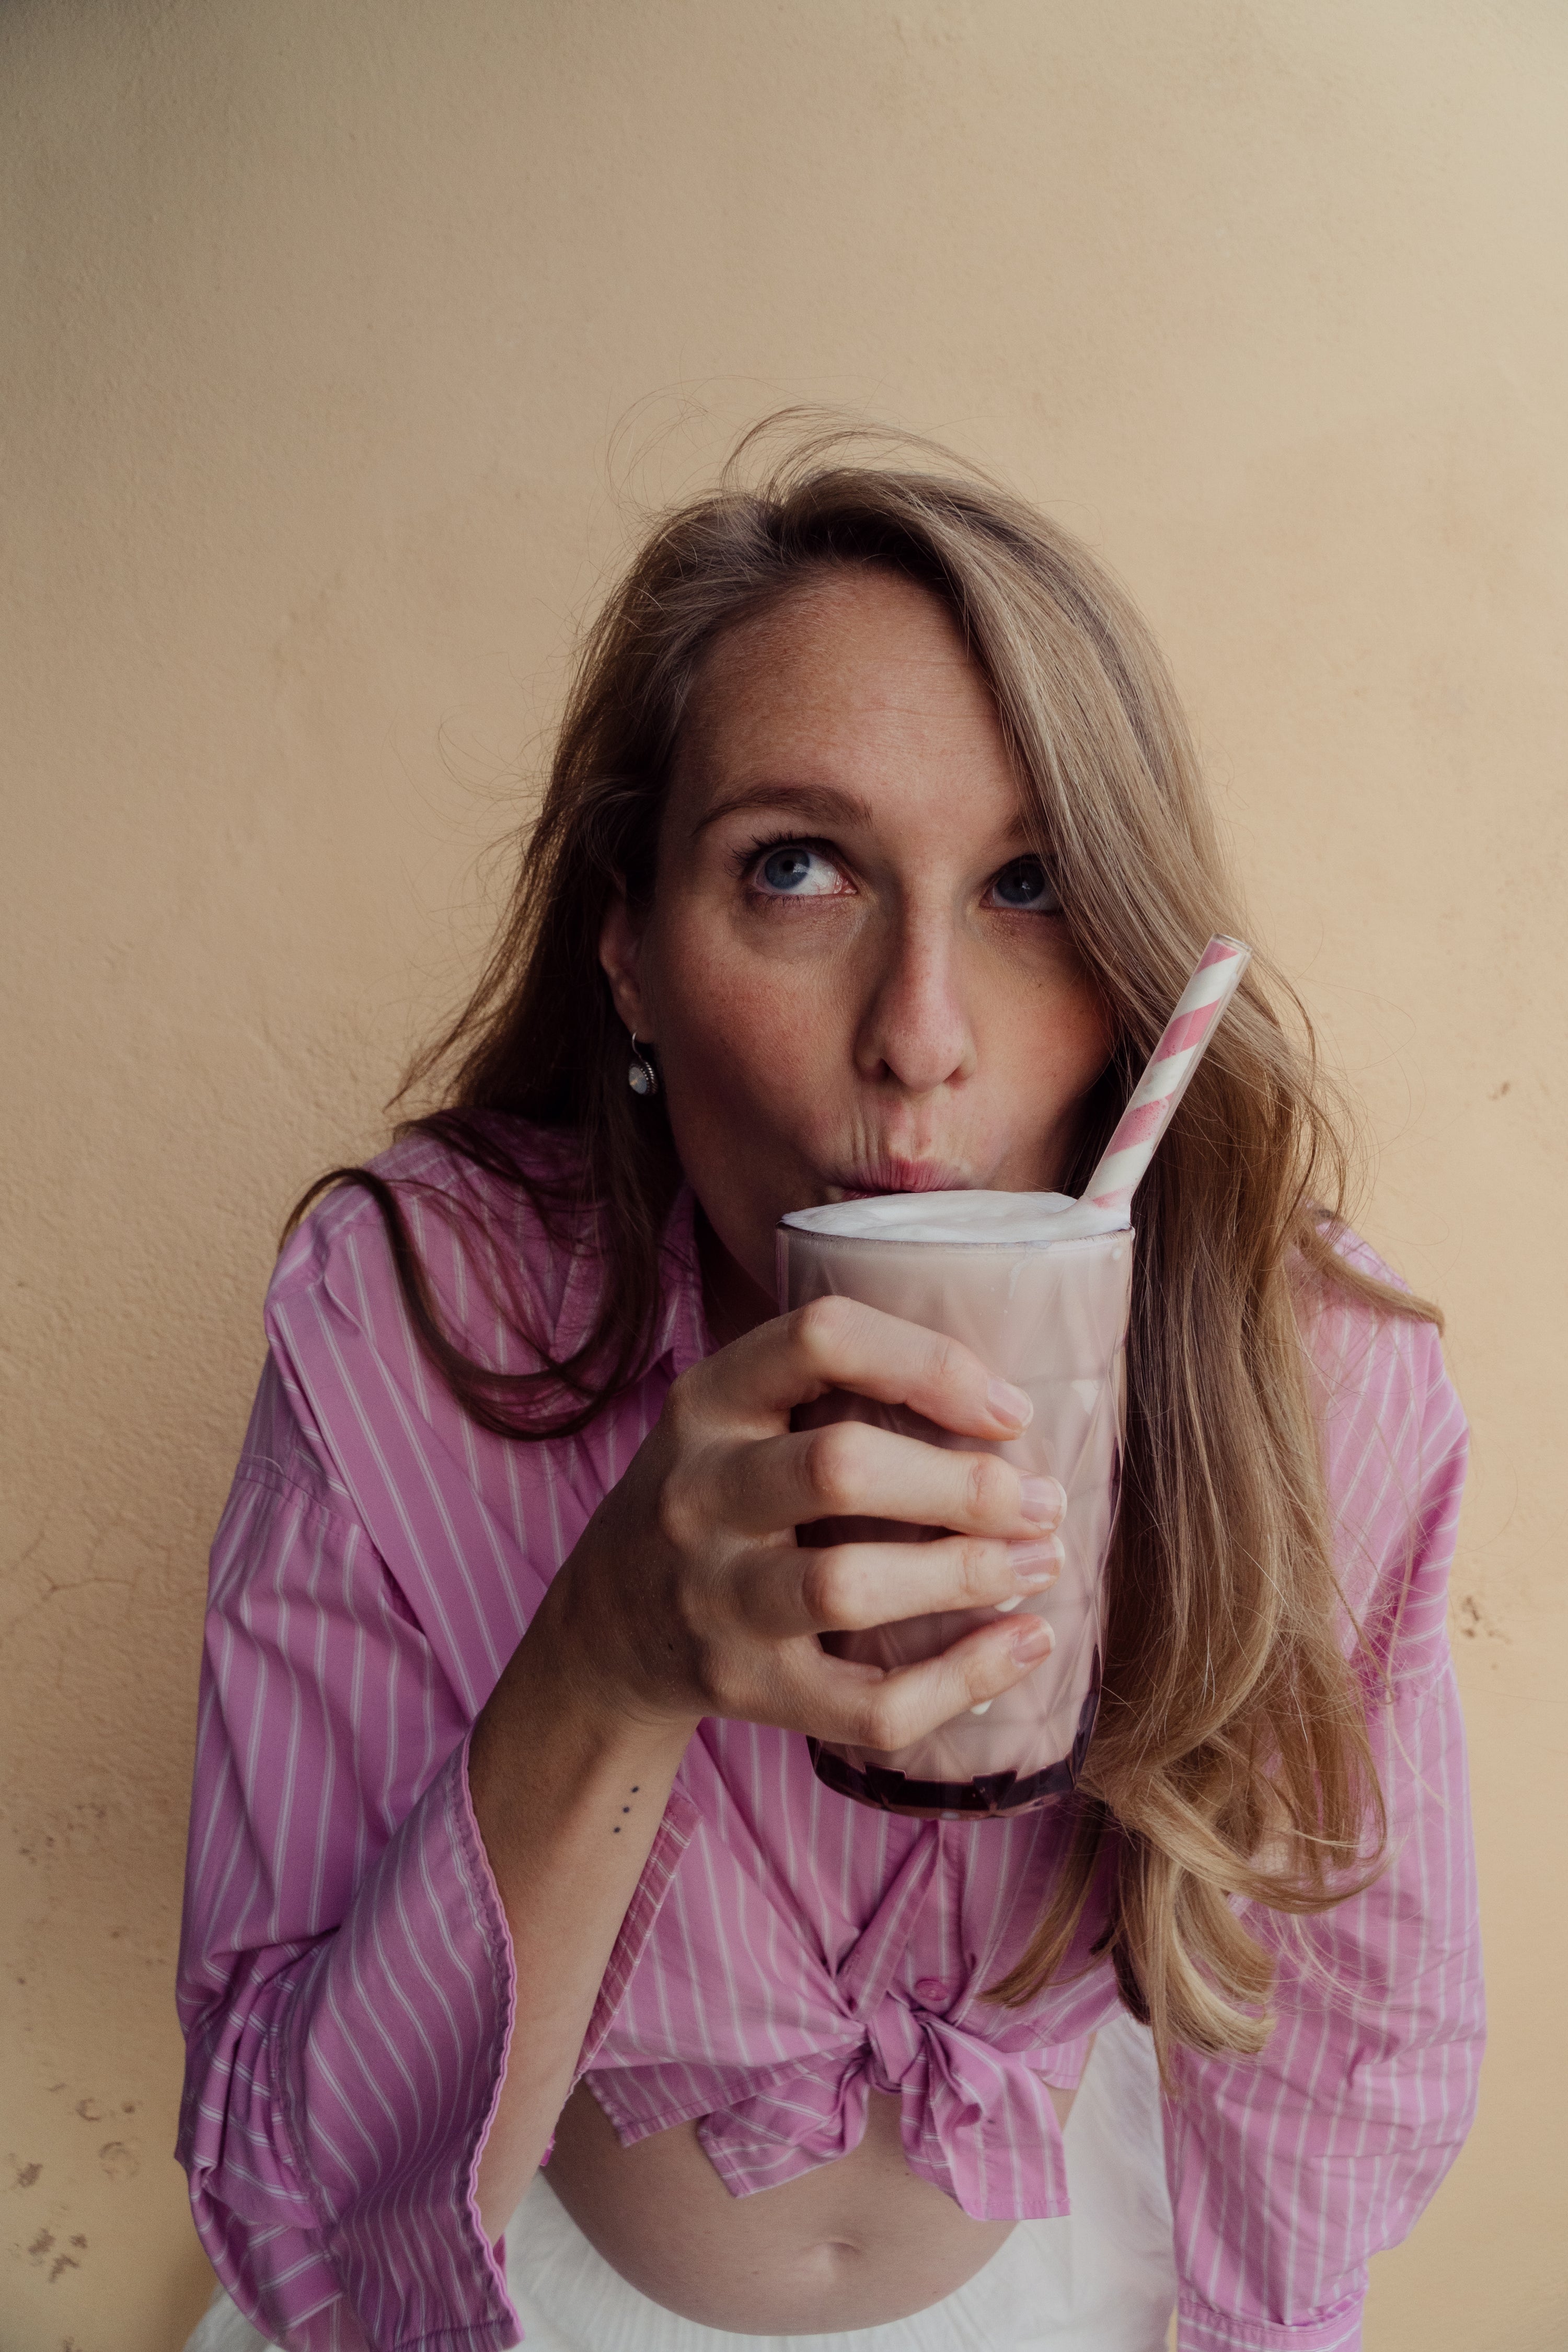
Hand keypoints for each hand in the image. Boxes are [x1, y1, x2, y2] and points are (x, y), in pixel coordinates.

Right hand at [541, 1295, 1065, 1752]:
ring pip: (847, 1587)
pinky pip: (864, 1702)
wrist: (607, 1628)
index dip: (929, 1363)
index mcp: (709, 1401)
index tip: (1009, 1407)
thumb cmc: (718, 1499)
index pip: (820, 1339)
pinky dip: (961, 1679)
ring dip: (966, 1575)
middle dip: (963, 1485)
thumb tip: (1008, 1399)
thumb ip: (834, 1387)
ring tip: (1040, 1564)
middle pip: (840, 1467)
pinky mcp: (741, 1687)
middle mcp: (698, 1492)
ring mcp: (712, 1597)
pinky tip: (1023, 1647)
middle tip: (1044, 1501)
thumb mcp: (736, 1416)